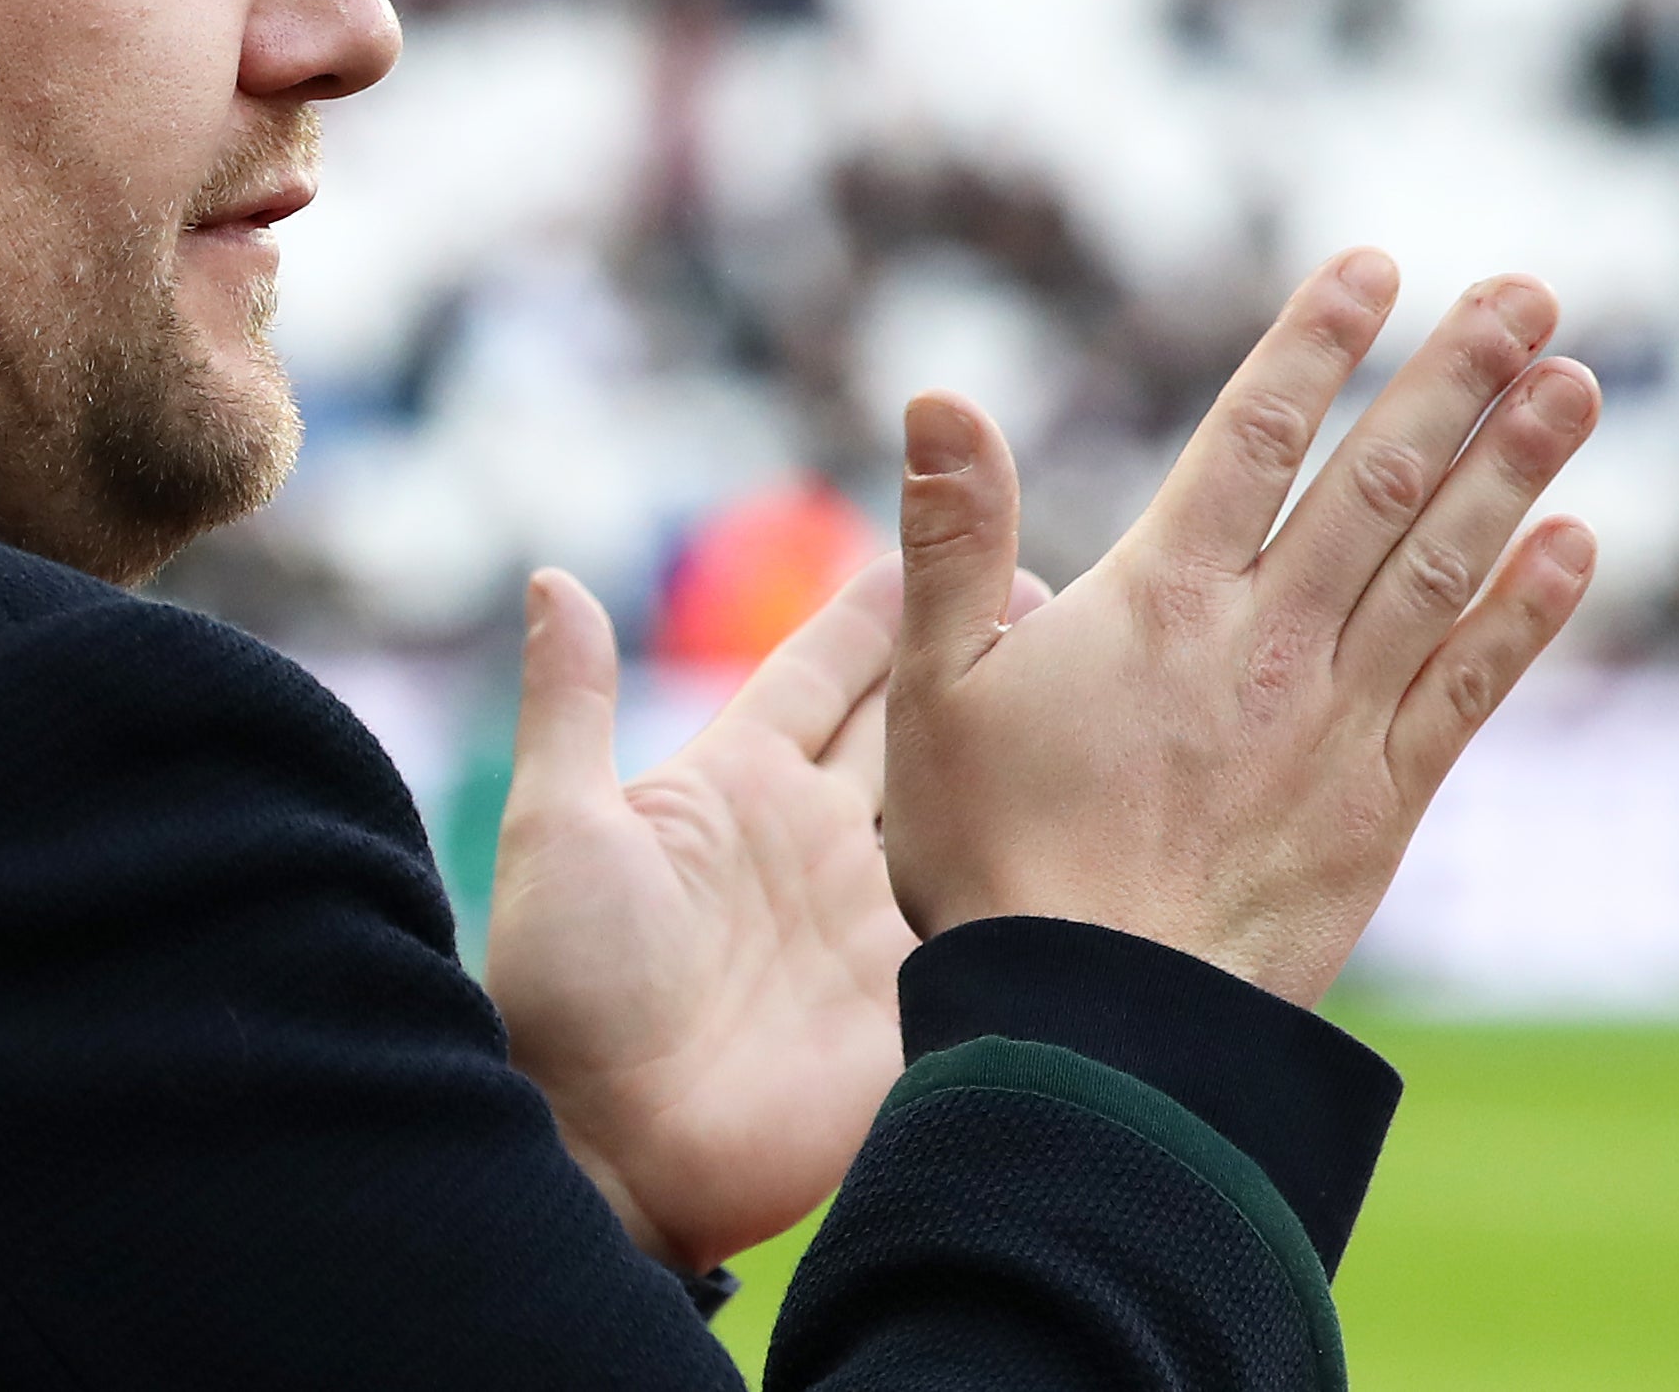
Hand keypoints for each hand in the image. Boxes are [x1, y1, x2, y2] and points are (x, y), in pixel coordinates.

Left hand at [484, 550, 1044, 1273]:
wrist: (609, 1149)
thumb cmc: (564, 990)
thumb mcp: (561, 830)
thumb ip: (572, 703)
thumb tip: (555, 578)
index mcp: (736, 784)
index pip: (823, 672)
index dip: (881, 607)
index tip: (941, 529)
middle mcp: (818, 840)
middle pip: (915, 727)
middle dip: (980, 659)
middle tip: (1064, 588)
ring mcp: (876, 920)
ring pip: (971, 811)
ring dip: (1029, 754)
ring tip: (1107, 682)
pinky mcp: (921, 1000)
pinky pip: (997, 921)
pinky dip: (1049, 874)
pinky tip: (1123, 826)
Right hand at [888, 251, 1601, 1006]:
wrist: (1096, 1020)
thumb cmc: (990, 855)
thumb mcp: (930, 685)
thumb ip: (947, 535)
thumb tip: (935, 397)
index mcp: (1158, 599)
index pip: (1257, 437)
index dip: (1318, 344)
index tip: (1376, 268)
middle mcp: (1265, 640)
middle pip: (1377, 482)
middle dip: (1456, 379)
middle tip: (1528, 292)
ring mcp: (1333, 719)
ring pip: (1441, 566)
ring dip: (1516, 468)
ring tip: (1577, 383)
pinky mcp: (1378, 803)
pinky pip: (1469, 688)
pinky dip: (1526, 612)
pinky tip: (1573, 549)